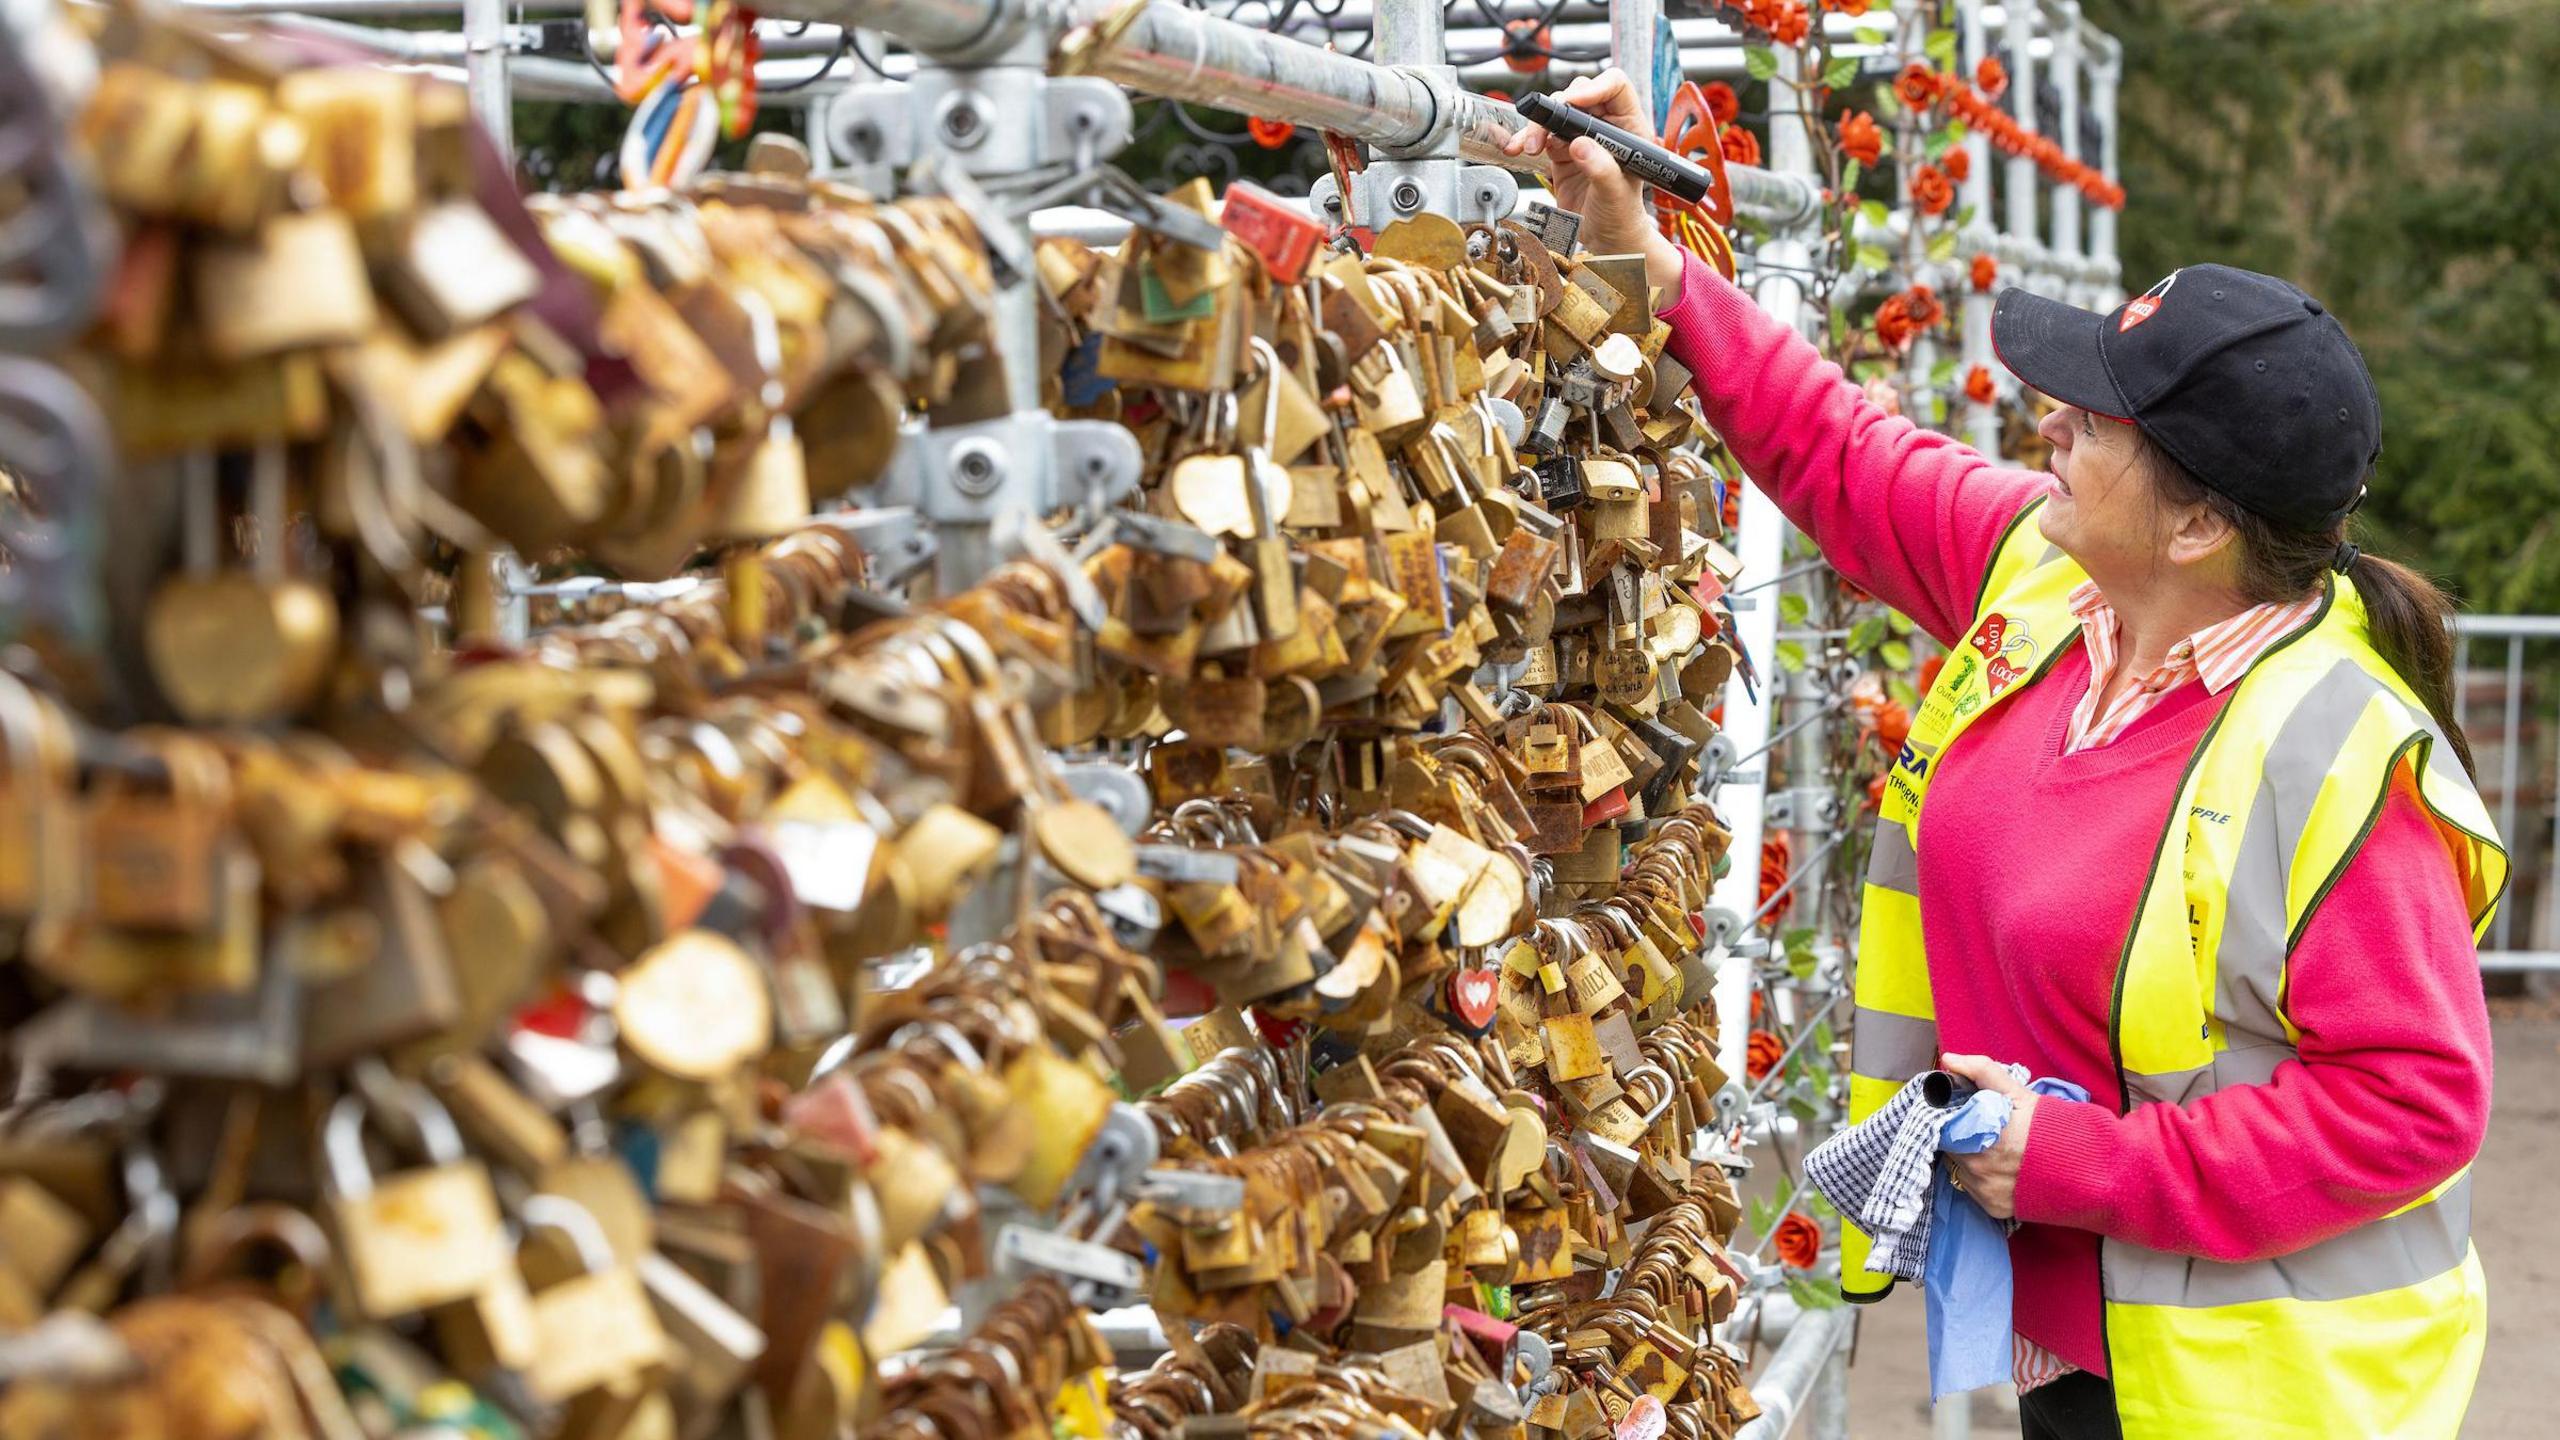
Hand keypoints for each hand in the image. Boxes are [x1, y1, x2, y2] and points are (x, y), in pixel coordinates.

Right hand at [1500, 69, 1685, 292]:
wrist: (1605, 240)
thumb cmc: (1622, 216)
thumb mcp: (1616, 194)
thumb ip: (1601, 169)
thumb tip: (1580, 144)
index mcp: (1629, 126)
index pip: (1614, 87)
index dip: (1594, 88)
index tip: (1573, 103)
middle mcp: (1605, 126)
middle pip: (1577, 96)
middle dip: (1556, 108)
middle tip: (1544, 131)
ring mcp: (1581, 137)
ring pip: (1554, 113)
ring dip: (1536, 125)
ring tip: (1528, 147)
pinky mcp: (1561, 152)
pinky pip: (1540, 135)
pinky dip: (1526, 139)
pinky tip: (1518, 149)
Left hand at [1940, 1053, 2036, 1220]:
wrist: (2083, 1167)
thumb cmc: (2047, 1125)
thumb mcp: (2017, 1092)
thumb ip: (1981, 1071)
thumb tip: (1949, 1060)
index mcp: (1981, 1133)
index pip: (1942, 1127)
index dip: (1949, 1120)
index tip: (1959, 1116)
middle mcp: (1978, 1166)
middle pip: (1949, 1148)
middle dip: (1959, 1138)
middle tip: (1981, 1132)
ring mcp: (1985, 1190)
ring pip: (1959, 1169)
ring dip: (1967, 1159)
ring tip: (1992, 1150)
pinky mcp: (1993, 1208)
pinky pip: (1972, 1190)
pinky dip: (1980, 1180)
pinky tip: (1999, 1170)